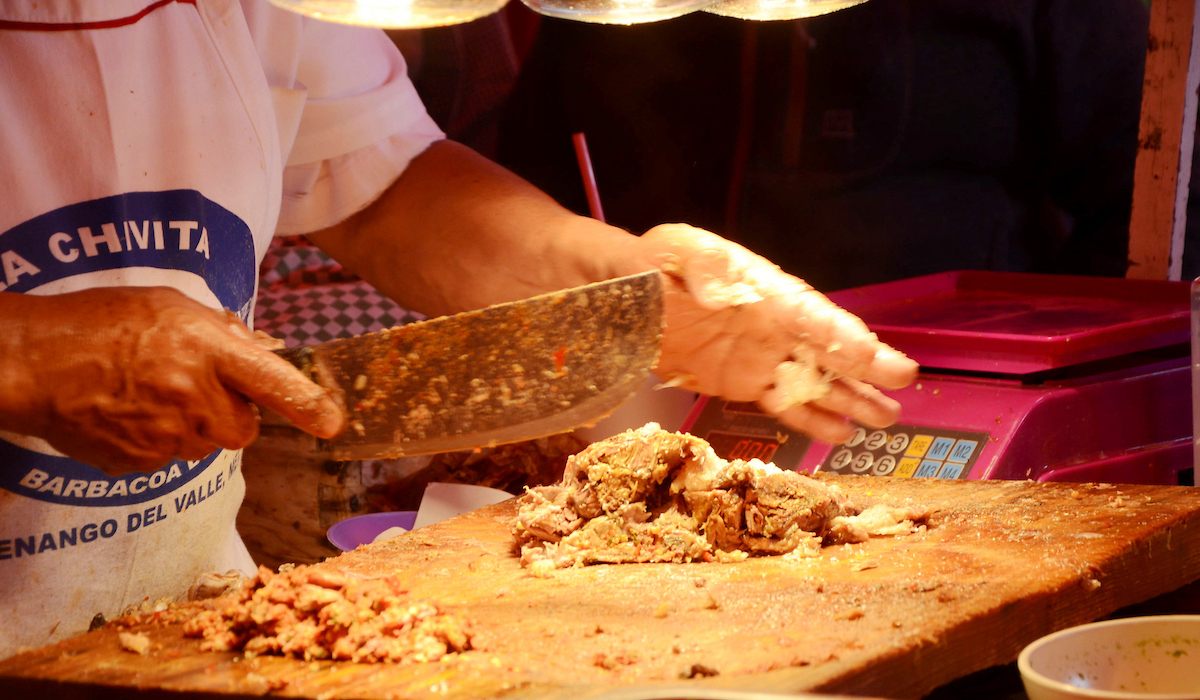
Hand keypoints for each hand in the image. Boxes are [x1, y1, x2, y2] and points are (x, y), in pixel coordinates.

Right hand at [0, 287, 344, 473]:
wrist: (32, 363)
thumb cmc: (101, 323)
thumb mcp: (170, 307)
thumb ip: (222, 333)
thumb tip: (264, 352)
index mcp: (205, 348)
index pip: (268, 379)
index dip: (304, 403)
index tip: (332, 422)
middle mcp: (192, 395)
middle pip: (243, 428)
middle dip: (230, 413)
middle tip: (193, 385)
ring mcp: (166, 435)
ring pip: (206, 445)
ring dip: (192, 426)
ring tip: (149, 392)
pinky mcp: (141, 464)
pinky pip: (170, 459)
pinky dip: (159, 441)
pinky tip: (129, 412)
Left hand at [629, 224, 918, 443]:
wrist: (634, 296)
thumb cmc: (659, 265)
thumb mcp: (677, 252)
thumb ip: (702, 267)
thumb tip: (717, 289)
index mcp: (768, 293)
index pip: (813, 318)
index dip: (846, 339)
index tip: (880, 358)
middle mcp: (775, 327)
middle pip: (828, 351)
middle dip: (866, 370)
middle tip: (903, 387)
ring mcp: (762, 357)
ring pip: (815, 381)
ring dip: (850, 400)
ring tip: (886, 418)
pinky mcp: (743, 382)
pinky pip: (784, 403)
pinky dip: (811, 419)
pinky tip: (841, 434)